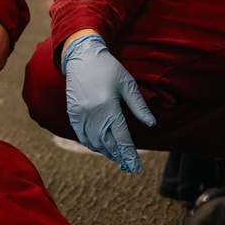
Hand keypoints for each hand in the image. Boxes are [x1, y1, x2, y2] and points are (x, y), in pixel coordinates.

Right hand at [61, 33, 155, 172]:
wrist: (81, 56)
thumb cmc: (107, 68)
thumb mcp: (127, 84)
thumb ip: (138, 105)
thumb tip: (151, 124)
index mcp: (107, 107)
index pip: (121, 138)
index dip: (129, 154)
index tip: (136, 167)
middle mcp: (92, 115)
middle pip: (107, 144)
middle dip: (119, 157)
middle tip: (129, 165)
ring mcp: (80, 115)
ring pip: (94, 143)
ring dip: (106, 152)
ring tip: (117, 156)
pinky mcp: (73, 114)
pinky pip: (82, 136)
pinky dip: (91, 144)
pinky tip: (100, 146)